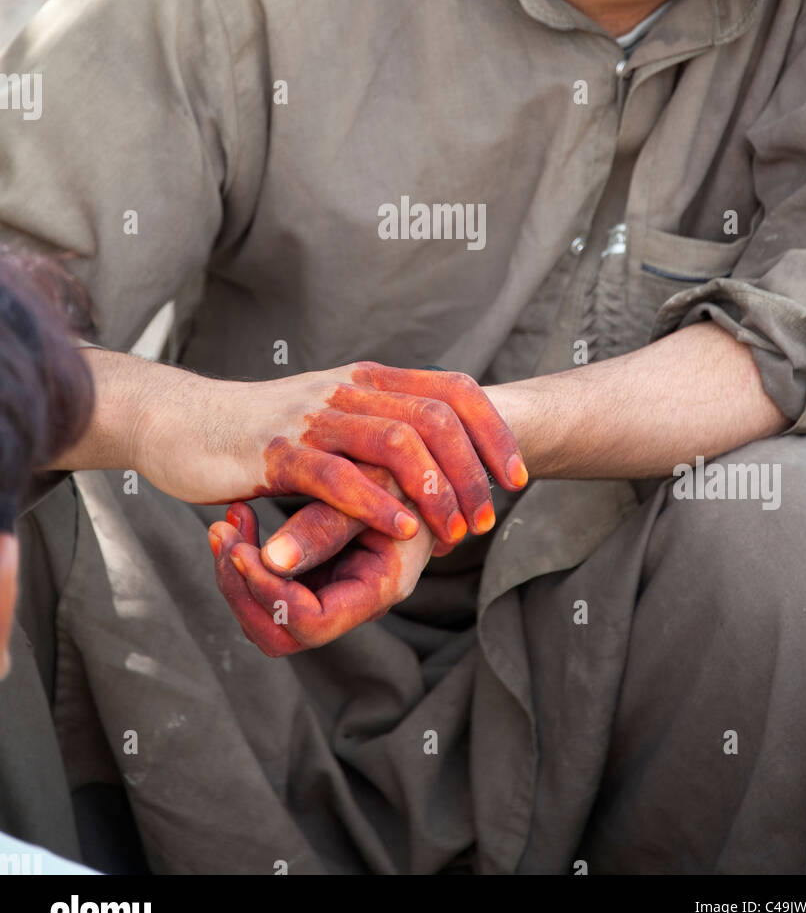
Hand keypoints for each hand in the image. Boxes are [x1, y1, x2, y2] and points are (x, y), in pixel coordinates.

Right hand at [133, 359, 526, 548]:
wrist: (181, 424)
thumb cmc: (260, 433)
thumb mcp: (330, 419)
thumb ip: (377, 428)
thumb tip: (437, 458)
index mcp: (368, 379)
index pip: (453, 390)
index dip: (494, 432)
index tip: (516, 477)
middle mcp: (348, 389)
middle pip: (435, 417)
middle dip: (473, 472)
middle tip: (486, 520)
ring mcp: (312, 416)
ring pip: (395, 441)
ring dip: (435, 491)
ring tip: (453, 533)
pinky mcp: (276, 451)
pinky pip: (337, 475)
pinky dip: (377, 504)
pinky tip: (401, 532)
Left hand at [208, 476, 436, 654]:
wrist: (432, 465)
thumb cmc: (414, 468)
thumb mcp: (375, 485)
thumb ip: (328, 524)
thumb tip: (273, 559)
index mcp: (379, 588)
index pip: (311, 624)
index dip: (270, 593)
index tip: (241, 549)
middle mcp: (354, 601)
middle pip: (280, 633)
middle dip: (242, 589)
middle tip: (221, 533)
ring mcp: (335, 590)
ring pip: (266, 615)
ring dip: (237, 573)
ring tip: (227, 521)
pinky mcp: (319, 571)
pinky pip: (269, 585)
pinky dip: (247, 558)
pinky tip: (240, 515)